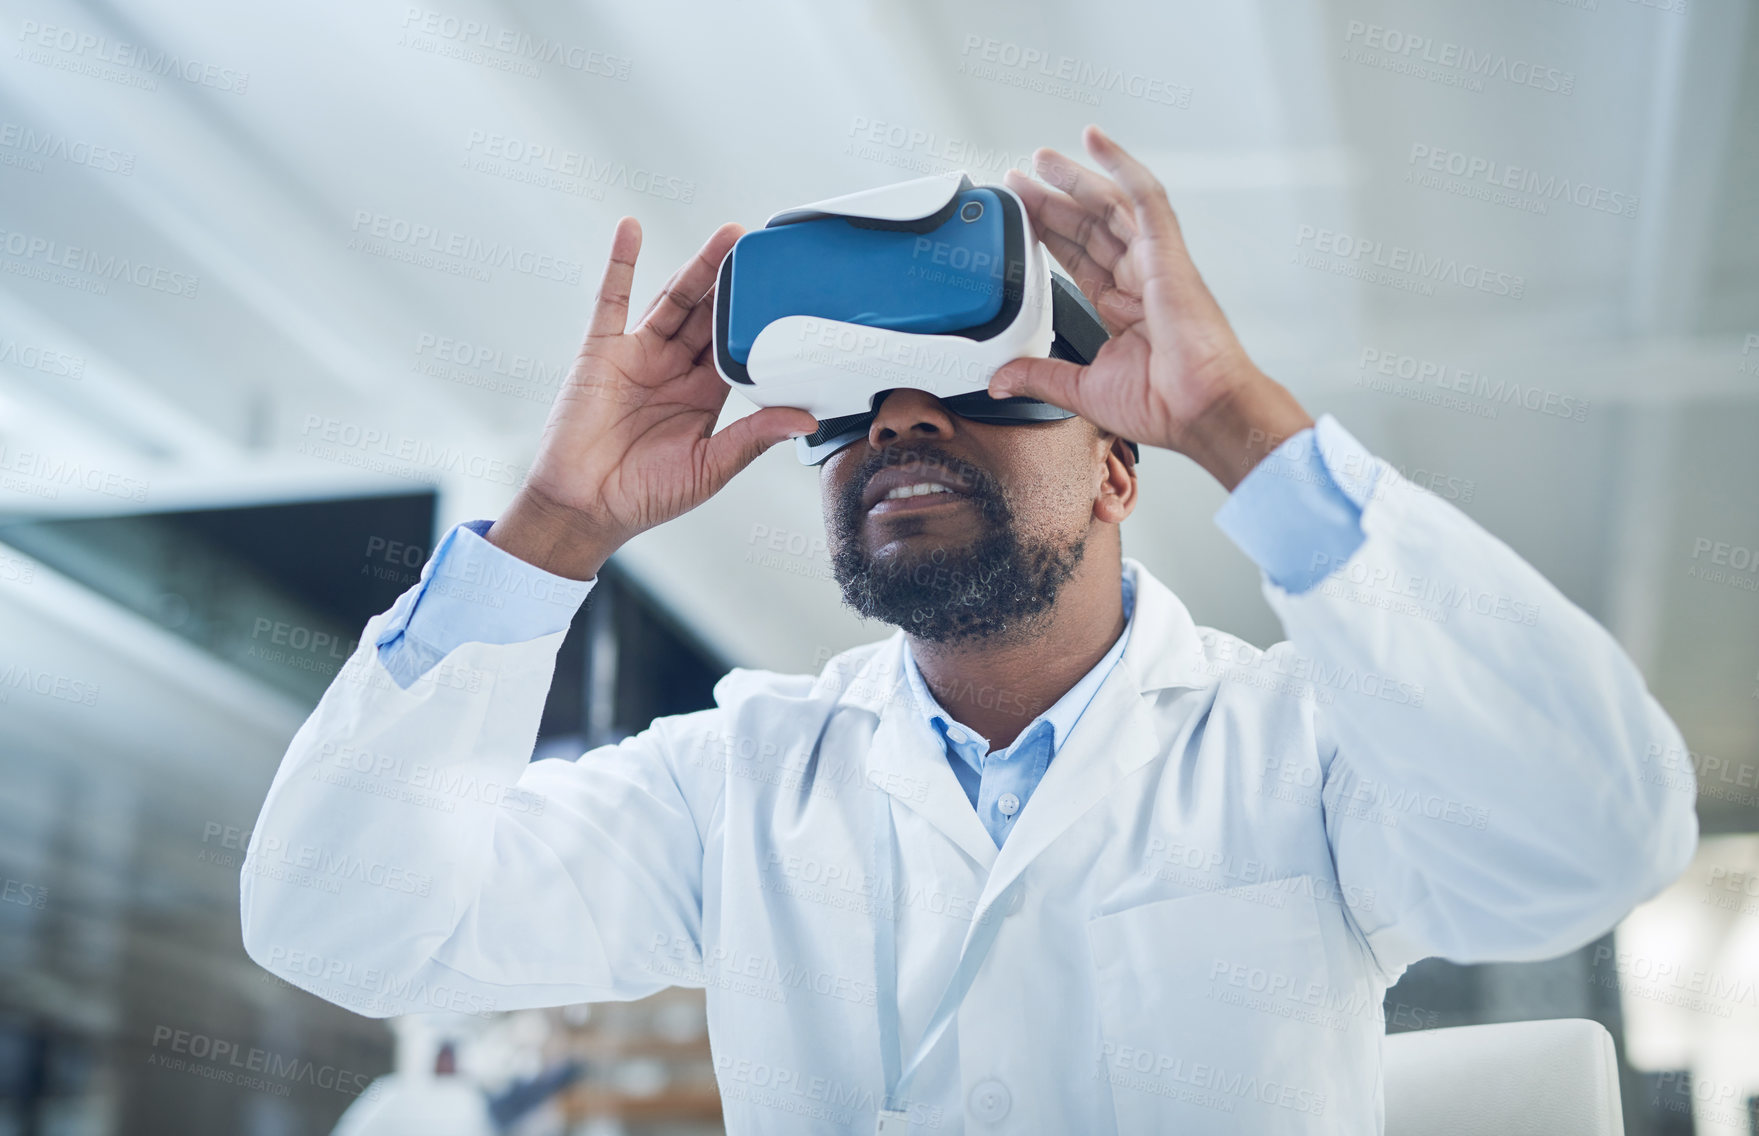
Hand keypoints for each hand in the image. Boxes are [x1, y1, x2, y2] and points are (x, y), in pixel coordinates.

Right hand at [487, 218, 818, 578]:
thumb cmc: (645, 496)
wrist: (584, 507)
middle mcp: (674, 369)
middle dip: (734, 282)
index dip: (758, 320)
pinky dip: (620, 262)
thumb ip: (753, 437)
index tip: (786, 291)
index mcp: (704, 396)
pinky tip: (630, 229)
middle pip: (710, 315)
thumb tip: (805, 419)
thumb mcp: (710, 468)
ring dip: (698, 267)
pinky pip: (612, 299)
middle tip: (762, 247)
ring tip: (726, 236)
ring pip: (674, 301)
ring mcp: (639, 355)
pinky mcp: (601, 350)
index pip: (737, 347)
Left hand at [989, 125, 1312, 489]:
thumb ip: (1039, 377)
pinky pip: (1144, 197)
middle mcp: (1139, 279)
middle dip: (1052, 200)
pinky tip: (1095, 141)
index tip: (1021, 213)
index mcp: (1123, 307)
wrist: (1201, 410)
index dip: (1049, 232)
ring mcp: (1155, 262)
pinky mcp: (1167, 253)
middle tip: (1019, 177)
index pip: (1078, 257)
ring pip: (1110, 205)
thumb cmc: (1164, 404)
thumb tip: (1000, 381)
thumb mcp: (1082, 391)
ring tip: (1041, 159)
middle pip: (1089, 225)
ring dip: (1075, 178)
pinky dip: (1121, 165)